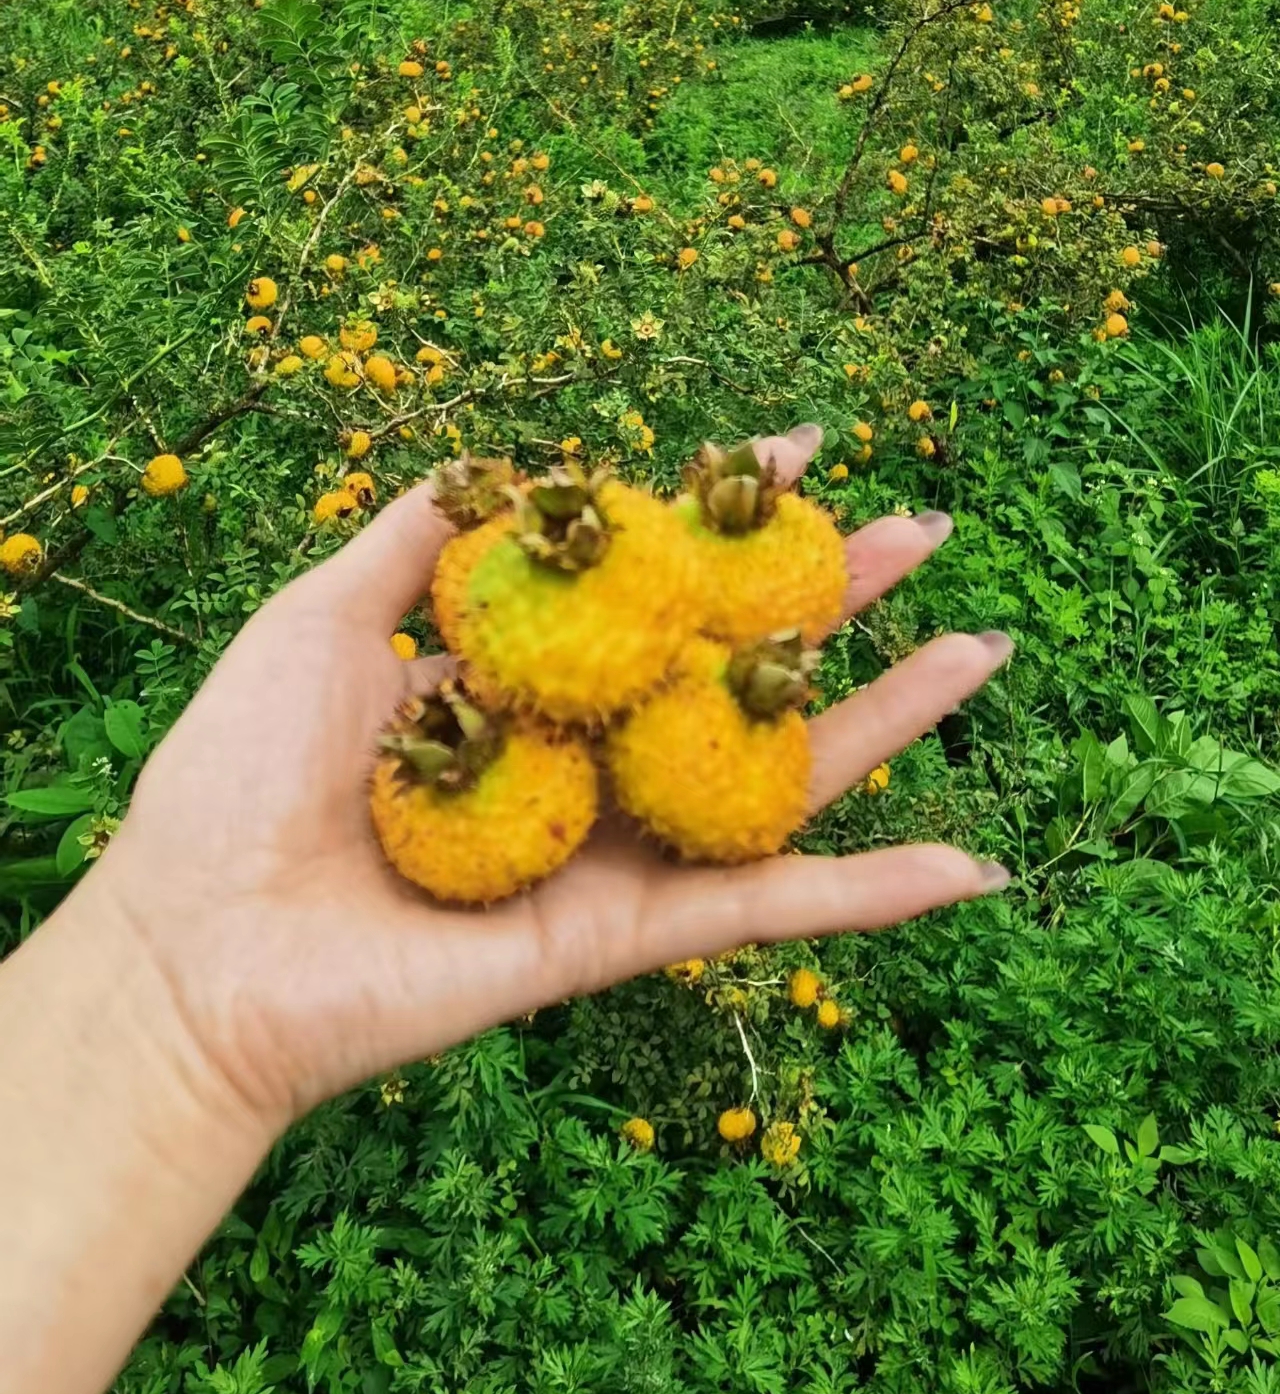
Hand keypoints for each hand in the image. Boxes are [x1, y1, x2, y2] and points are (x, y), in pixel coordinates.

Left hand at [96, 424, 1010, 1135]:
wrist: (197, 947)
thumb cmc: (236, 778)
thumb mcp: (322, 615)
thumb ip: (421, 540)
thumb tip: (503, 459)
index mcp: (520, 682)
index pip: (649, 582)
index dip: (725, 514)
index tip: (806, 446)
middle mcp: (582, 761)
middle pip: (738, 668)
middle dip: (835, 599)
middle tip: (927, 530)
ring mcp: (611, 848)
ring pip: (780, 778)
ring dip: (891, 722)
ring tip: (980, 651)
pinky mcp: (620, 936)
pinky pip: (762, 908)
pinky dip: (871, 898)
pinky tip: (968, 870)